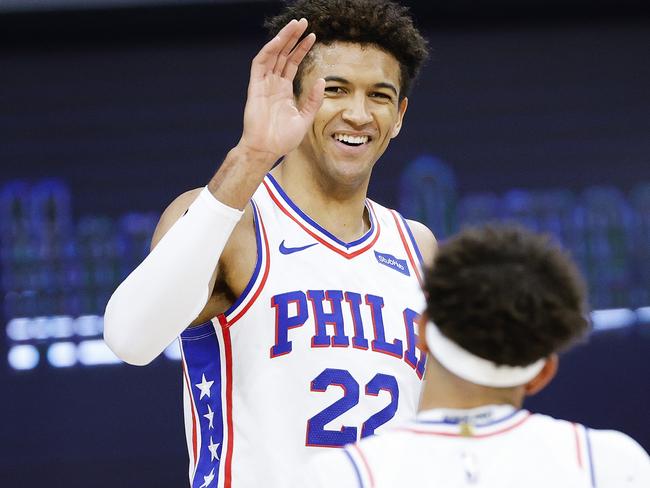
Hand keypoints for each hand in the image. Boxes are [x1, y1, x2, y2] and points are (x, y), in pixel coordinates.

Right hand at [238, 18, 324, 160]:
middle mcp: (273, 84)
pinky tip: (279, 41)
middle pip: (283, 55)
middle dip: (292, 38)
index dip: (301, 49)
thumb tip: (322, 80)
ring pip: (272, 55)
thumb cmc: (283, 139)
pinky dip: (268, 51)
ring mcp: (263, 85)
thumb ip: (313, 100)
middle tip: (303, 22)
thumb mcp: (305, 118)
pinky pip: (260, 64)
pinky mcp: (255, 88)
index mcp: (283, 91)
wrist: (266, 150)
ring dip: (282, 39)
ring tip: (294, 25)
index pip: (292, 63)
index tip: (313, 36)